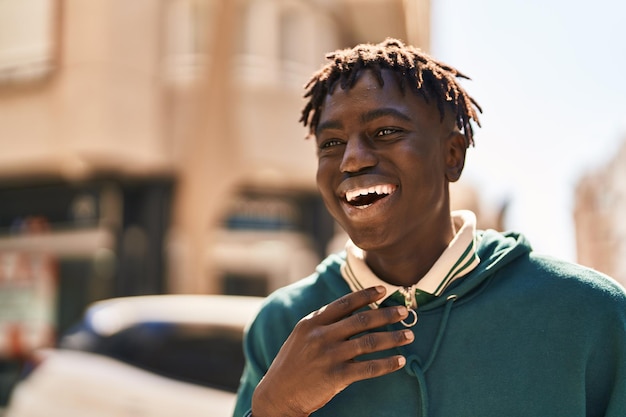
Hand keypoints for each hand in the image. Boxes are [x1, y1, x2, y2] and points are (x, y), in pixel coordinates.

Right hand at [251, 286, 413, 416]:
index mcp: (312, 322)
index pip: (344, 303)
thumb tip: (352, 311)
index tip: (384, 290)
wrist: (277, 395)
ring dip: (393, 337)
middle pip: (361, 320)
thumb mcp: (301, 337)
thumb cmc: (292, 364)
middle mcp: (321, 336)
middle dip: (386, 314)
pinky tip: (400, 360)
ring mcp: (329, 356)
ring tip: (409, 335)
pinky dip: (387, 364)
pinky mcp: (336, 376)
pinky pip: (368, 368)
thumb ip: (323, 324)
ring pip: (369, 342)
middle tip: (404, 311)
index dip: (366, 295)